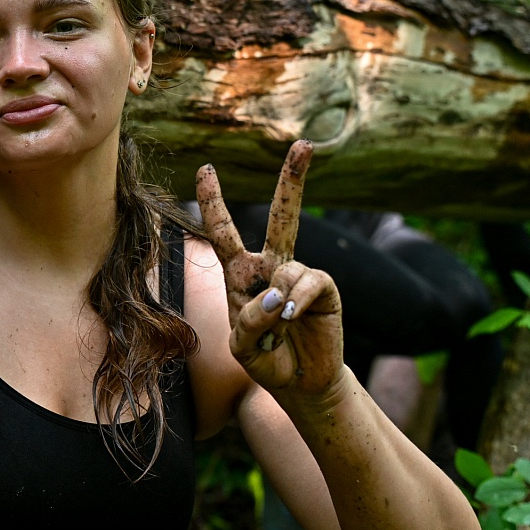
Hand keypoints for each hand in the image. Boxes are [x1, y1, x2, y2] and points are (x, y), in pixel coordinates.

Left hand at [195, 141, 344, 395]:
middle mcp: (272, 267)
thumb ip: (249, 320)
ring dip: (278, 303)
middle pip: (283, 216)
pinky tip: (295, 318)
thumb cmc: (265, 359)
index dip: (214, 201)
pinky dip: (298, 301)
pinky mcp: (325, 289)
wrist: (299, 384)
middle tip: (304, 145)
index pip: (223, 232)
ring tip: (280, 327)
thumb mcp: (240, 346)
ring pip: (286, 268)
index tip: (205, 169)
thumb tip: (276, 294)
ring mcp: (300, 275)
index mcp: (241, 275)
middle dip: (293, 181)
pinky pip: (309, 282)